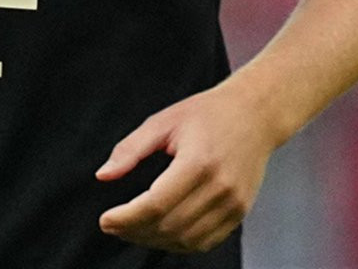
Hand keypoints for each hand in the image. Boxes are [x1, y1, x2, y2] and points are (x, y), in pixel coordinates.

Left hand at [95, 82, 275, 252]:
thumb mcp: (164, 120)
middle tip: (113, 225)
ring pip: (187, 240)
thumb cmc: (207, 113)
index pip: (156, 204)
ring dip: (155, 241)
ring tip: (132, 230)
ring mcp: (233, 204)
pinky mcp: (240, 213)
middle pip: (170, 226)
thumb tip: (103, 175)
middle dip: (135, 231)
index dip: (127, 218)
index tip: (105, 220)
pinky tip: (160, 232)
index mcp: (198, 161)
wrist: (254, 114)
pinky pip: (206, 242)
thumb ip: (131, 148)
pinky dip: (179, 243)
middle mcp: (219, 187)